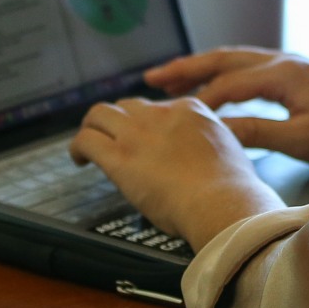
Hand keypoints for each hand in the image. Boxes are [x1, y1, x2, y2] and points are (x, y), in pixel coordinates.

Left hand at [68, 97, 282, 248]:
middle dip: (118, 121)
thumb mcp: (228, 149)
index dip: (146, 123)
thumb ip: (209, 143)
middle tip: (113, 138)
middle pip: (127, 106)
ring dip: (92, 127)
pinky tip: (79, 159)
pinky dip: (78, 147)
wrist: (222, 201)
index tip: (144, 138)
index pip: (157, 107)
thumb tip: (202, 156)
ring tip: (88, 144)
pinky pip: (86, 140)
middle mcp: (160, 114)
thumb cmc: (230, 189)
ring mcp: (138, 133)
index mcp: (190, 109)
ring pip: (100, 113)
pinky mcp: (119, 156)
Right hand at [145, 48, 308, 169]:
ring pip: (236, 60)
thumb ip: (257, 132)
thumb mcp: (303, 140)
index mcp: (281, 74)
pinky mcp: (298, 74)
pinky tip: (217, 85)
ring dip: (203, 67)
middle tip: (152, 78)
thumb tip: (216, 131)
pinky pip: (250, 66)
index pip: (225, 86)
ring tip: (172, 77)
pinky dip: (225, 72)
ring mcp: (291, 64)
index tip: (168, 117)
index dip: (196, 103)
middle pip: (223, 60)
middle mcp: (282, 61)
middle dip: (187, 68)